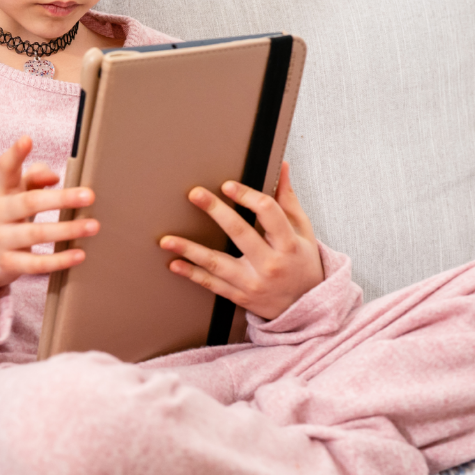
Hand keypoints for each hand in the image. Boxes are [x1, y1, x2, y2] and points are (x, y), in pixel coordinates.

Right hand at [0, 135, 98, 306]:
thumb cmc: (6, 219)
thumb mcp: (13, 196)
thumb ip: (34, 178)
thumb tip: (54, 175)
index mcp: (2, 192)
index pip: (5, 169)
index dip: (15, 154)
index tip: (27, 139)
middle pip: (29, 202)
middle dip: (61, 199)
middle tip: (89, 195)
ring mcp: (2, 240)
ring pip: (36, 234)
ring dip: (67, 230)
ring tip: (93, 226)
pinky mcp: (8, 264)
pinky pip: (35, 264)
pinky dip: (59, 260)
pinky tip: (79, 255)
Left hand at [159, 162, 323, 320]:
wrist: (307, 307)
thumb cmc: (303, 264)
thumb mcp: (303, 231)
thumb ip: (288, 200)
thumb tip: (280, 167)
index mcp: (288, 245)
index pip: (269, 213)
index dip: (248, 196)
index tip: (228, 185)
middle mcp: (270, 264)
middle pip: (239, 233)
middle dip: (216, 211)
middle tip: (195, 194)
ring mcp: (253, 282)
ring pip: (218, 263)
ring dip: (190, 250)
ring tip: (167, 240)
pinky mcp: (240, 296)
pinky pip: (212, 284)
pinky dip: (192, 274)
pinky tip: (174, 263)